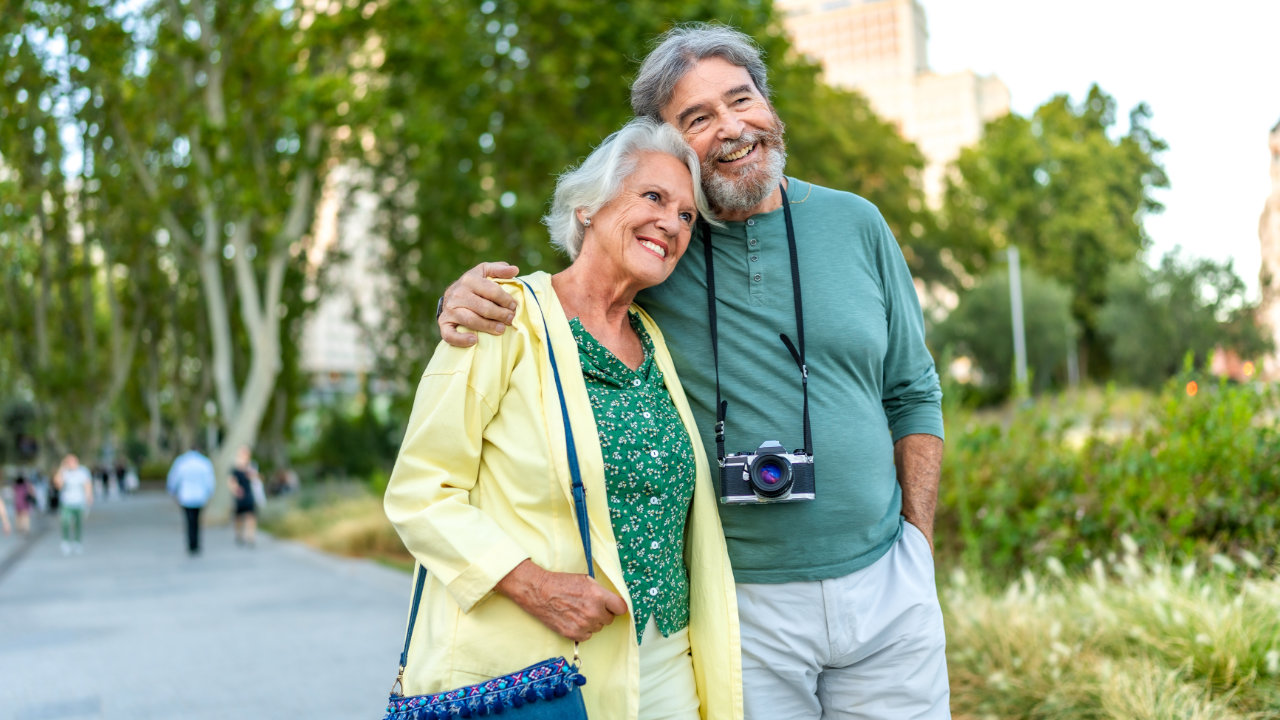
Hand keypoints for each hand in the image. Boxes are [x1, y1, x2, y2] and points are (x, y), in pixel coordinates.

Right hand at [438, 262, 519, 346]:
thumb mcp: (484, 272)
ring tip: (501, 329)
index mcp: (469, 280)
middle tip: (511, 319)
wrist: (450, 295)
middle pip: (484, 308)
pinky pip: (450, 334)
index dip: (506, 300)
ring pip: (471, 320)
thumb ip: (499, 270)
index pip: (492, 291)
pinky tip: (474, 340)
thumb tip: (515, 269)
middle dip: (501, 315)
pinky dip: (461, 339)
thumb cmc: (473, 284)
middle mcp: (457, 294)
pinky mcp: (443, 323)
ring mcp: (449, 309)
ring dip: (488, 327)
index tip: (514, 306)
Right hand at [495, 559, 627, 641]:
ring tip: (579, 612)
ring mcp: (583, 624)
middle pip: (609, 619)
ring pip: (598, 628)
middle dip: (602, 614)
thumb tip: (611, 600)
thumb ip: (600, 591)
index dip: (617, 607)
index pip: (621, 608)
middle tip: (590, 607)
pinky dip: (583, 630)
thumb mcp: (585, 579)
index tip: (614, 607)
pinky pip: (587, 635)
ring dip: (592, 622)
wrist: (539, 592)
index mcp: (599, 596)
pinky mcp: (573, 634)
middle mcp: (593, 612)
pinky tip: (573, 620)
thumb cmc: (561, 583)